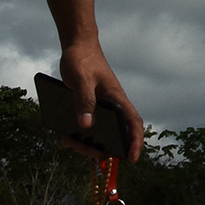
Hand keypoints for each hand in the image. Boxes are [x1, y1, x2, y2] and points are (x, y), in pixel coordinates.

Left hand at [59, 38, 143, 161]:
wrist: (77, 45)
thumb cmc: (82, 59)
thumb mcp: (81, 80)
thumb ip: (84, 101)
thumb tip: (86, 125)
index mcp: (116, 98)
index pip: (133, 123)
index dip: (136, 141)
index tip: (132, 158)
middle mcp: (112, 104)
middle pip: (118, 132)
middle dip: (106, 148)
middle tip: (90, 153)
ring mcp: (102, 105)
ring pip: (103, 130)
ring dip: (91, 142)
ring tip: (74, 145)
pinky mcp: (92, 104)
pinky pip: (90, 123)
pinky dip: (82, 134)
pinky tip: (68, 137)